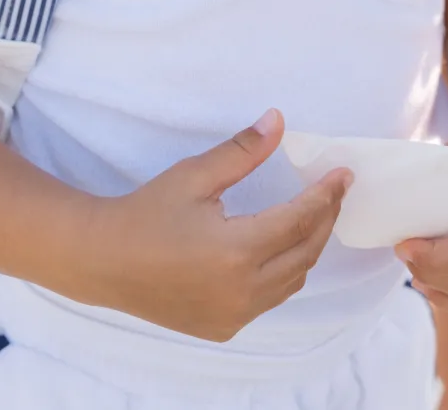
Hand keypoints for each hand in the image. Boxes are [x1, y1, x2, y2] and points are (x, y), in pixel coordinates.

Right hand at [65, 110, 350, 341]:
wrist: (104, 261)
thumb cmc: (148, 212)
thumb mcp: (195, 175)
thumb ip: (243, 151)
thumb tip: (278, 120)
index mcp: (236, 251)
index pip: (300, 219)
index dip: (326, 194)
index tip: (343, 173)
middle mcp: (241, 290)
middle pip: (305, 251)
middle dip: (325, 218)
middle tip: (334, 190)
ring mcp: (233, 315)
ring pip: (292, 280)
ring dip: (308, 247)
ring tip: (312, 214)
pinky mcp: (223, 327)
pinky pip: (270, 299)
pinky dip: (283, 273)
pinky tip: (280, 248)